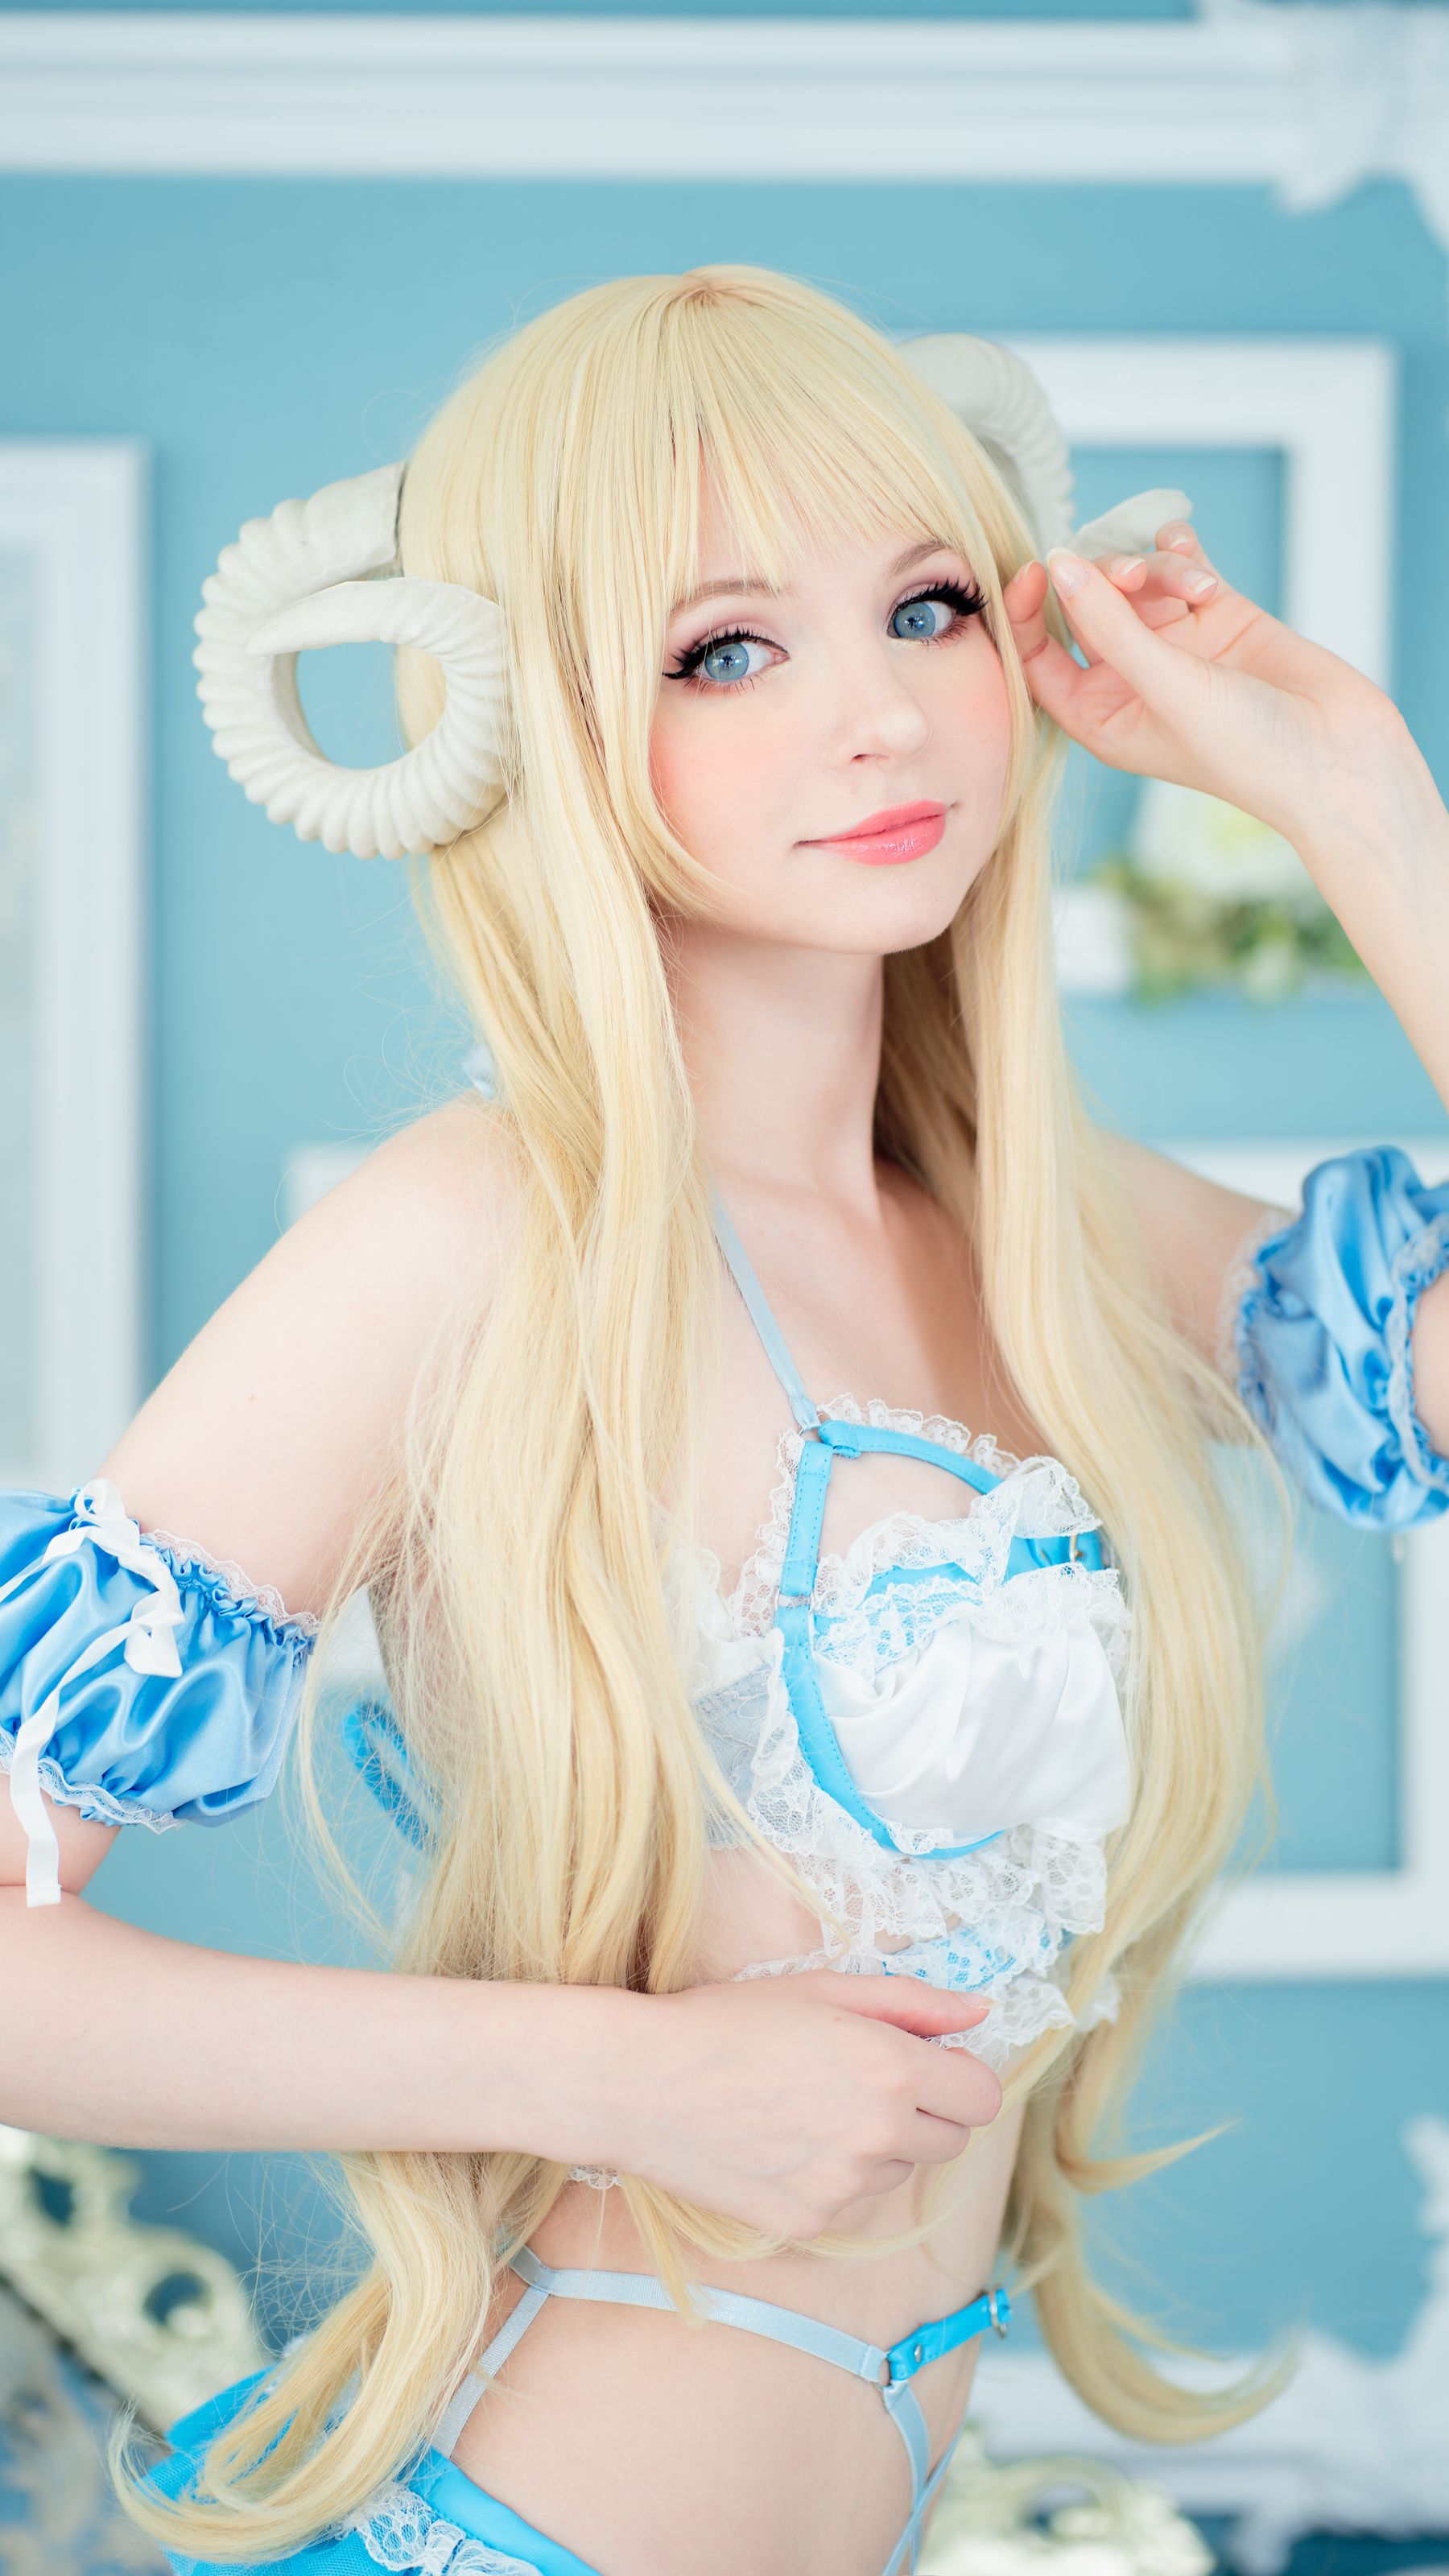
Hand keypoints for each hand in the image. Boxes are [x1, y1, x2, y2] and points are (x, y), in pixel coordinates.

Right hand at [600, 1971, 1001, 2239]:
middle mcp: (878, 2135)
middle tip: (861, 2080)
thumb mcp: (825, 1989)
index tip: (927, 2062)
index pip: (981, 2098)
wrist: (642, 2084)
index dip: (959, 2076)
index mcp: (891, 2069)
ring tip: (807, 2105)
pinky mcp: (808, 2222)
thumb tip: (979, 2011)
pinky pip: (846, 2199)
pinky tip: (778, 2140)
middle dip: (924, 2111)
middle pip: (951, 2140)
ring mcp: (843, 2187)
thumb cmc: (730, 2021)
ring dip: (875, 2143)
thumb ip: (914, 2002)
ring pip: (896, 2170)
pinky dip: (828, 2174)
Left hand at [999, 520, 1412, 850]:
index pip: (1038, 658)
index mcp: (1100, 715)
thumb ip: (1111, 626)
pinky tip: (1187, 543)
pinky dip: (1182, 552)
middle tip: (1138, 576)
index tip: (1041, 566)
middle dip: (1108, 580)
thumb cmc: (1247, 751)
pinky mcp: (1221, 618)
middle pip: (1090, 607)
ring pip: (1142, 581)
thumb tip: (1062, 565)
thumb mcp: (1167, 687)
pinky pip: (1184, 568)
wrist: (1339, 758)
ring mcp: (1178, 647)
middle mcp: (1132, 679)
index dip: (1028, 612)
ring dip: (1161, 569)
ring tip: (1196, 584)